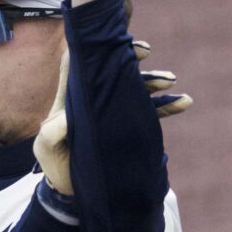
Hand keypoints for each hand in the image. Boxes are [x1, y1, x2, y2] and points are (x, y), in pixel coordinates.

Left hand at [35, 44, 192, 198]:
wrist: (71, 191)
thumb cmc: (54, 163)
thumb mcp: (47, 146)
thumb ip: (54, 129)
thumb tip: (72, 116)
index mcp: (72, 96)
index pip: (81, 62)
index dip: (94, 47)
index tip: (111, 40)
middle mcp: (94, 98)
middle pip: (114, 69)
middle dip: (132, 58)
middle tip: (145, 51)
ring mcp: (113, 111)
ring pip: (136, 88)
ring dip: (154, 81)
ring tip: (171, 81)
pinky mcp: (127, 126)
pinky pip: (150, 112)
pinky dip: (168, 106)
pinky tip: (184, 101)